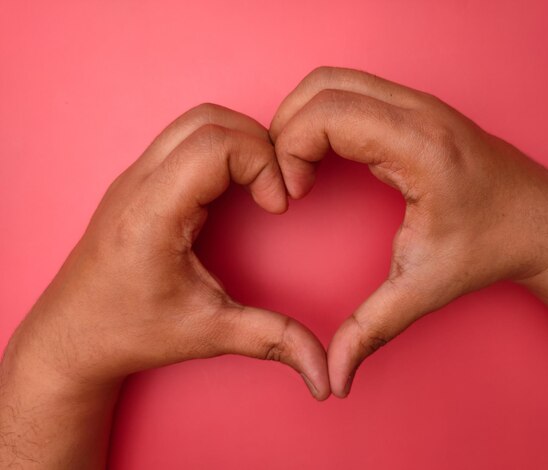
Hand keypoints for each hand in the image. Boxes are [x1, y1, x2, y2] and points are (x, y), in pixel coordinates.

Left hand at [3, 103, 329, 398]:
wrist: (71, 335)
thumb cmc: (128, 332)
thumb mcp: (207, 334)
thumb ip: (272, 340)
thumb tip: (323, 372)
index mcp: (152, 213)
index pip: (216, 143)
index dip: (263, 163)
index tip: (278, 205)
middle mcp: (138, 183)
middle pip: (209, 119)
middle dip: (258, 144)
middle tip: (275, 188)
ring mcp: (134, 176)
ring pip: (196, 121)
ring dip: (240, 142)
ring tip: (259, 185)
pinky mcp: (138, 181)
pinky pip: (185, 139)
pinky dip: (222, 150)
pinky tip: (234, 188)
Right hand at [269, 66, 547, 396]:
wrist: (538, 220)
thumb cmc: (490, 246)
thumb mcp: (425, 289)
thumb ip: (373, 330)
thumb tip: (334, 377)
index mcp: (419, 147)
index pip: (327, 113)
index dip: (289, 150)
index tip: (292, 194)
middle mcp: (418, 112)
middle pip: (321, 86)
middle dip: (284, 129)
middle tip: (286, 178)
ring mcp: (417, 103)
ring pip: (331, 80)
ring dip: (300, 118)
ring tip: (298, 166)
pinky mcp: (414, 107)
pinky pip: (349, 91)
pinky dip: (321, 116)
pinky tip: (323, 157)